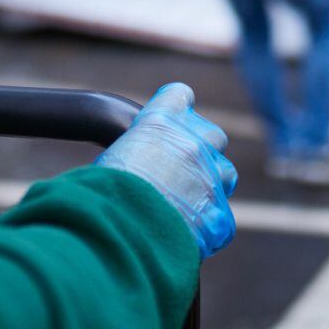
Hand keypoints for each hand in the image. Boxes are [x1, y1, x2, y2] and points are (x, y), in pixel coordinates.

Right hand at [96, 83, 236, 258]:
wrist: (121, 227)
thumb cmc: (103, 191)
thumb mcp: (115, 157)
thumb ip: (138, 151)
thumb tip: (140, 163)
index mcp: (162, 121)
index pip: (180, 95)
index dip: (177, 107)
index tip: (172, 118)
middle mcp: (192, 144)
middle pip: (213, 135)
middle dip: (203, 148)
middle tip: (182, 166)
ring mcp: (210, 177)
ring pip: (225, 172)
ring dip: (211, 183)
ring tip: (187, 201)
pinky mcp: (218, 213)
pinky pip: (220, 216)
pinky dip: (208, 224)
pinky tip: (188, 232)